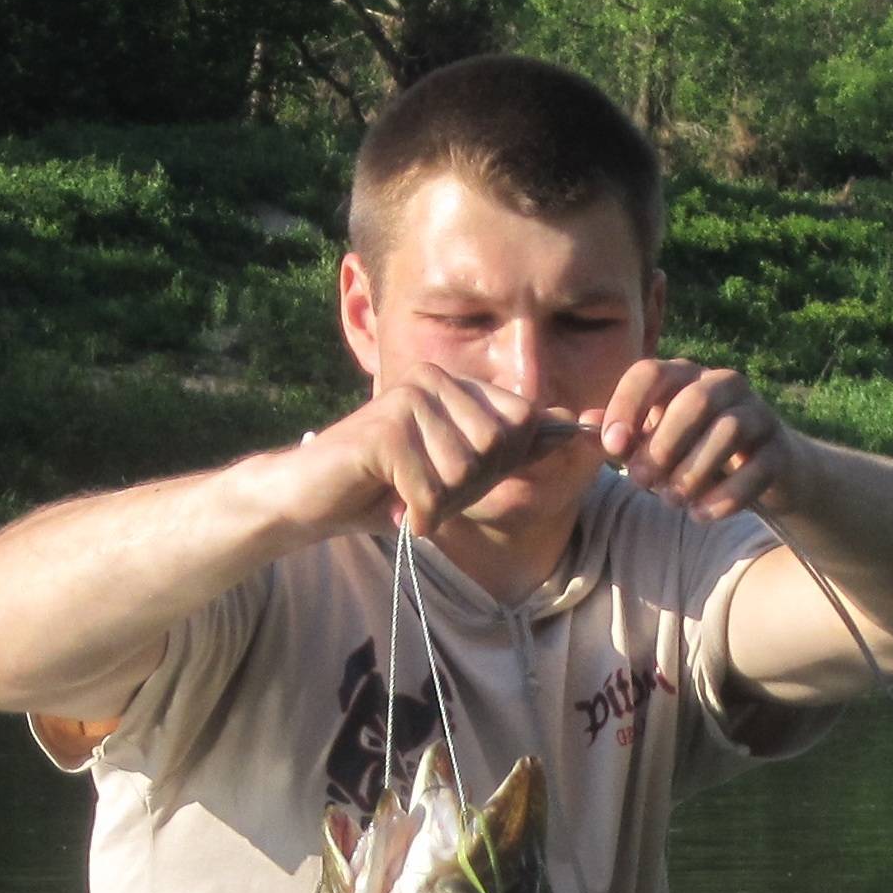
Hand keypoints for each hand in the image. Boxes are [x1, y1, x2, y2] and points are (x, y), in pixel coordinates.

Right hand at [280, 371, 556, 539]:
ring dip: (439, 501)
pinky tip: (392, 507)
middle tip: (425, 490)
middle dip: (468, 486)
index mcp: (454, 383)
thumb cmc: (386, 488)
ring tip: (404, 494)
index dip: (500, 465)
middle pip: (498, 446)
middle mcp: (433, 379)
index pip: (522, 421)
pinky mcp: (385, 430)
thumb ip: (514, 448)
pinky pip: (431, 489)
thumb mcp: (459, 471)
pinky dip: (417, 513)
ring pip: (466, 470)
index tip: (457, 479)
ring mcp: (408, 399)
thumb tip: (582, 428)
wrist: (311, 500)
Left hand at [599, 358, 802, 521]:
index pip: (650, 373)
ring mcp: (757, 414)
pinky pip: (756, 469)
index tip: (612, 446)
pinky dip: (724, 497)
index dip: (626, 407)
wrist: (766, 473)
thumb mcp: (654, 443)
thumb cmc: (696, 454)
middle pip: (692, 402)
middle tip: (641, 482)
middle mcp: (723, 384)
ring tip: (672, 501)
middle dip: (661, 446)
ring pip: (726, 432)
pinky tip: (701, 515)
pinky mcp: (780, 450)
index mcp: (684, 377)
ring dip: (692, 472)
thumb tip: (582, 423)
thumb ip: (621, 435)